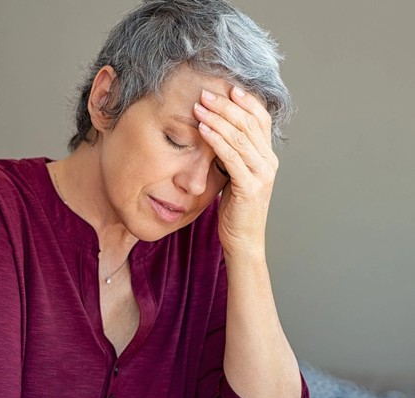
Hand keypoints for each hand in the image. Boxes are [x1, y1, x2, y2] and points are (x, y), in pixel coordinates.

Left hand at [193, 86, 277, 257]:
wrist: (243, 239)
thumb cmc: (234, 208)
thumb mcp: (234, 175)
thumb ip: (231, 155)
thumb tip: (216, 131)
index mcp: (267, 156)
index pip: (261, 120)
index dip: (246, 102)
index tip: (228, 87)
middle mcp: (268, 161)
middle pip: (250, 123)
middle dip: (226, 105)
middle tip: (205, 93)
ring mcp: (261, 173)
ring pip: (240, 137)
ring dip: (218, 118)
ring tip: (200, 106)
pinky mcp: (250, 186)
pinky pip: (231, 156)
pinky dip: (216, 140)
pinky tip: (203, 129)